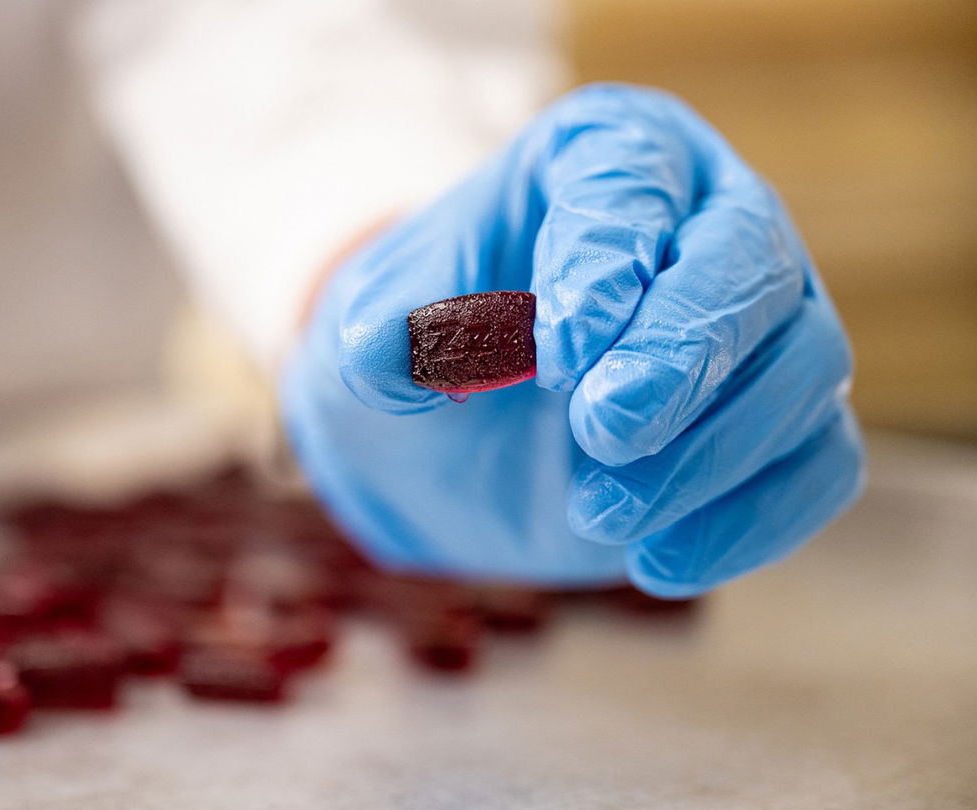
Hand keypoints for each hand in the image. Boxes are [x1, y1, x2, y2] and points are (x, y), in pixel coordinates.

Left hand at [280, 84, 864, 595]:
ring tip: (592, 514)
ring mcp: (763, 323)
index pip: (627, 183)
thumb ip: (386, 328)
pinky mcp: (785, 421)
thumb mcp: (378, 325)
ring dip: (705, 454)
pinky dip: (750, 521)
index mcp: (604, 157)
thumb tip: (390, 355)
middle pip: (748, 260)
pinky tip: (657, 563)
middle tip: (602, 430)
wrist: (454, 432)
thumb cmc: (427, 344)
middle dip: (682, 352)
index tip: (554, 353)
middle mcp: (705, 220)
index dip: (602, 263)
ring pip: (804, 366)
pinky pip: (820, 464)